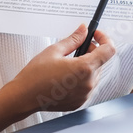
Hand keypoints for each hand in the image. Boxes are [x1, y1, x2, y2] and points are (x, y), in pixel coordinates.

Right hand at [0, 25, 114, 132]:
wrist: (24, 97)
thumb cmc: (35, 76)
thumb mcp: (54, 50)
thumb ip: (73, 39)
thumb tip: (83, 30)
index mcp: (84, 68)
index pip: (109, 50)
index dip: (105, 39)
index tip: (97, 35)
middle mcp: (88, 83)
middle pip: (101, 61)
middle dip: (92, 51)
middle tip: (76, 47)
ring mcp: (85, 95)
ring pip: (95, 74)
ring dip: (86, 65)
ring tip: (68, 63)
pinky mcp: (80, 102)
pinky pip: (87, 86)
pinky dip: (81, 78)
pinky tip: (66, 76)